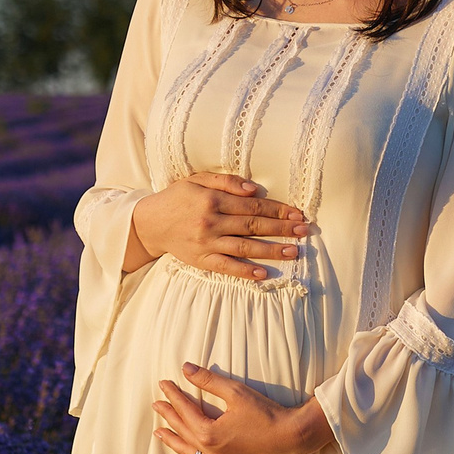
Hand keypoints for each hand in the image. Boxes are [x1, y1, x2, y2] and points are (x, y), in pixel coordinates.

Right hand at [126, 172, 309, 279]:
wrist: (149, 223)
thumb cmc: (177, 198)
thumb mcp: (197, 179)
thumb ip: (226, 181)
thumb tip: (254, 189)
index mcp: (212, 199)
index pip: (252, 205)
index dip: (277, 209)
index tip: (297, 213)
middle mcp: (211, 221)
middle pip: (253, 225)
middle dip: (281, 228)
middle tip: (304, 231)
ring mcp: (206, 243)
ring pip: (245, 247)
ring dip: (271, 250)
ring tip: (294, 252)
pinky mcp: (201, 260)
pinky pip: (226, 267)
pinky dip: (245, 272)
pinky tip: (263, 274)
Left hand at [153, 362, 335, 453]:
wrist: (292, 436)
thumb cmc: (265, 413)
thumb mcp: (235, 392)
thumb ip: (208, 381)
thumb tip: (186, 368)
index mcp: (209, 432)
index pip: (185, 410)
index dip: (173, 395)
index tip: (164, 384)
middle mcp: (211, 451)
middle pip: (184, 430)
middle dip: (169, 415)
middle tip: (156, 404)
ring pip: (190, 453)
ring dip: (173, 442)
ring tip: (159, 433)